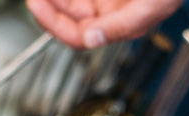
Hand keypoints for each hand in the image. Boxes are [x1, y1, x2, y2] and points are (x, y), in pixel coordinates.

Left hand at [26, 0, 182, 48]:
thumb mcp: (152, 7)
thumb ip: (122, 24)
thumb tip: (90, 39)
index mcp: (120, 26)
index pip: (78, 36)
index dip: (52, 23)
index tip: (36, 4)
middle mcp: (108, 11)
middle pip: (66, 16)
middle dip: (48, 5)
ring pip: (69, 0)